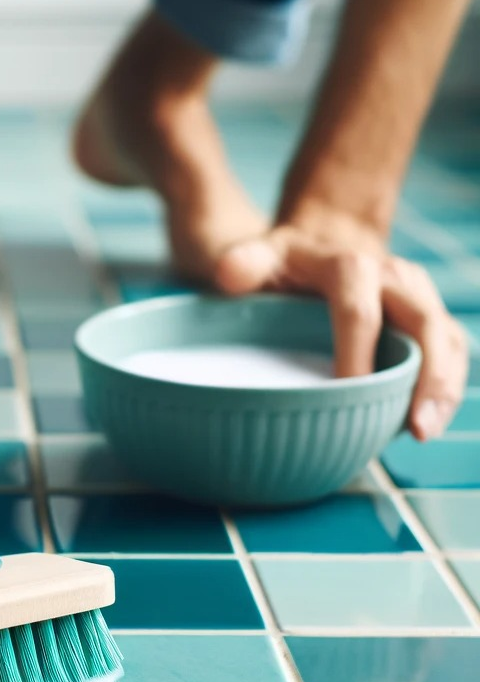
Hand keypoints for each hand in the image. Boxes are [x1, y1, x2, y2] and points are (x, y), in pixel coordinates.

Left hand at [212, 207, 467, 440]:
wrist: (320, 249)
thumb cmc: (286, 264)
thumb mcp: (263, 256)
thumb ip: (245, 262)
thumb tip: (227, 273)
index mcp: (350, 264)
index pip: (358, 309)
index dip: (356, 350)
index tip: (348, 387)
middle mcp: (394, 277)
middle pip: (423, 323)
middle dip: (427, 374)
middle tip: (415, 426)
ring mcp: (418, 297)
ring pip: (447, 339)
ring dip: (444, 387)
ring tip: (423, 432)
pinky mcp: (430, 318)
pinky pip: (452, 352)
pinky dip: (447, 387)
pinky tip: (425, 423)